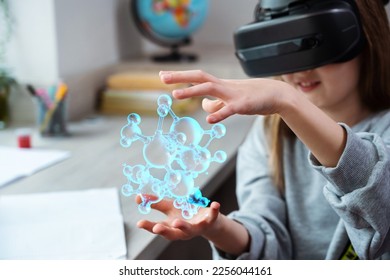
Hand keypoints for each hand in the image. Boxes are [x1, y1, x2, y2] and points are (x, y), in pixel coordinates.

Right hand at [136, 195, 221, 240]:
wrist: (208, 221)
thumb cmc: (185, 214)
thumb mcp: (169, 208)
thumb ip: (155, 203)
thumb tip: (137, 197)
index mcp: (172, 227)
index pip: (158, 228)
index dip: (149, 226)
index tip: (139, 223)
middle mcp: (183, 230)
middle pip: (173, 234)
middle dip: (165, 231)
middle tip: (157, 228)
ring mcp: (197, 227)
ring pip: (190, 229)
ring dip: (183, 226)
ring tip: (177, 222)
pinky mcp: (210, 220)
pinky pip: (213, 216)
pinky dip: (214, 211)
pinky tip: (215, 204)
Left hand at [159, 70, 293, 122]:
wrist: (277, 95)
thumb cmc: (252, 96)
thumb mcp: (230, 100)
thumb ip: (216, 104)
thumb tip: (204, 107)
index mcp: (220, 85)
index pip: (197, 77)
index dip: (181, 76)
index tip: (163, 75)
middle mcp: (224, 87)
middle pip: (199, 77)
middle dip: (180, 77)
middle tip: (161, 77)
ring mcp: (233, 95)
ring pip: (209, 89)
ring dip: (191, 91)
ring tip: (175, 94)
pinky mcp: (243, 105)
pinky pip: (229, 110)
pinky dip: (219, 114)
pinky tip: (209, 121)